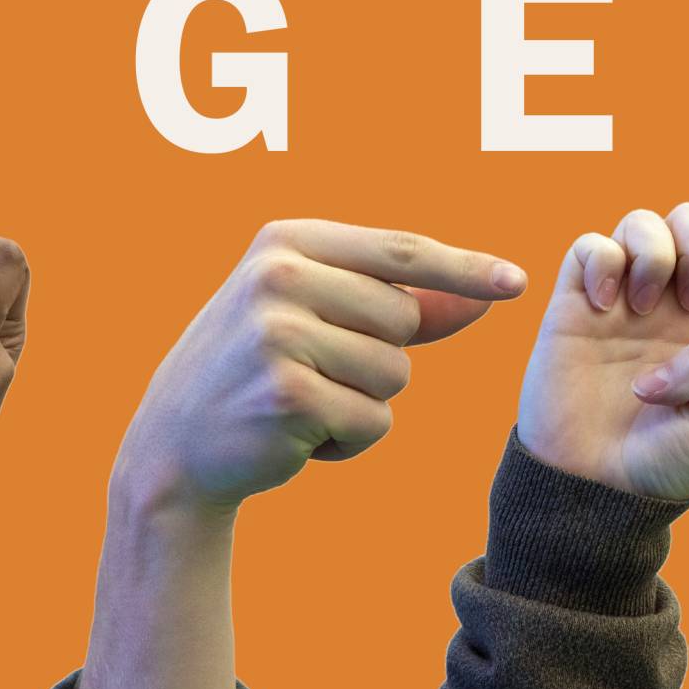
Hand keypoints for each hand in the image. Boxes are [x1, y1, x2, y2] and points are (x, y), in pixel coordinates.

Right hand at [110, 219, 526, 515]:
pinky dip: (347, 444)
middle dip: (380, 358)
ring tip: (301, 404)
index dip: (463, 268)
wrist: (172, 446)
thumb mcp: (313, 318)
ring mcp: (280, 335)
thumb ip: (395, 304)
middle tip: (313, 373)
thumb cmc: (253, 374)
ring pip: (395, 376)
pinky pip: (374, 424)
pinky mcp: (289, 396)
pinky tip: (294, 437)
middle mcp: (280, 277)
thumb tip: (482, 299)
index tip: (516, 281)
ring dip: (362, 404)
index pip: (399, 250)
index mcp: (285, 242)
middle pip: (404, 320)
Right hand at [516, 204, 688, 499]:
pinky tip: (602, 306)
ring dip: (652, 254)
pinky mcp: (574, 306)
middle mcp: (668, 302)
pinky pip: (588, 246)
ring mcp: (620, 300)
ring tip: (640, 309)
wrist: (598, 486)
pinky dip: (602, 262)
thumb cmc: (666, 464)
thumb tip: (677, 348)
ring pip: (640, 222)